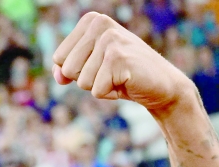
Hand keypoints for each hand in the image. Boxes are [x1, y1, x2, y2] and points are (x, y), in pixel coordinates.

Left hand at [52, 12, 189, 112]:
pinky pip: (96, 90)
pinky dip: (110, 93)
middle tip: (110, 73)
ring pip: (82, 81)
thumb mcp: (91, 68)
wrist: (160, 84)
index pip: (59, 58)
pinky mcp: (118, 58)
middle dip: (86, 79)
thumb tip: (58, 75)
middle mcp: (100, 24)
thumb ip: (68, 69)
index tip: (99, 65)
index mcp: (91, 21)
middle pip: (68, 69)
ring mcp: (110, 40)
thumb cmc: (122, 75)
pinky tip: (126, 82)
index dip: (76, 71)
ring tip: (119, 77)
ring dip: (100, 86)